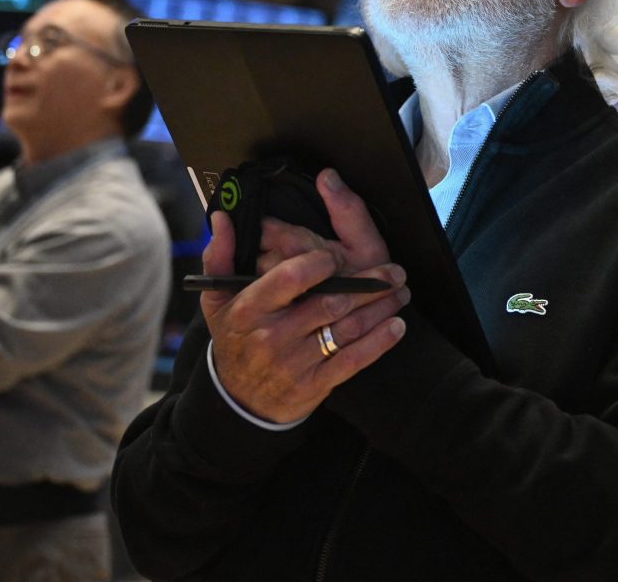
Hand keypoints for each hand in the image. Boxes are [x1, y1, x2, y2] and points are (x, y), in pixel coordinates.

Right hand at [200, 169, 408, 423]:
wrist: (239, 400)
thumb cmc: (235, 337)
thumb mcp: (217, 298)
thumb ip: (221, 255)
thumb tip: (223, 218)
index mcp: (249, 309)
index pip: (288, 279)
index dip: (318, 263)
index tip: (337, 254)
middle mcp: (272, 336)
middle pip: (329, 303)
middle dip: (367, 284)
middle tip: (394, 270)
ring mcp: (295, 363)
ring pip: (346, 329)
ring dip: (380, 308)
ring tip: (400, 291)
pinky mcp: (314, 384)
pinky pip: (353, 360)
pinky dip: (378, 342)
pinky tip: (396, 325)